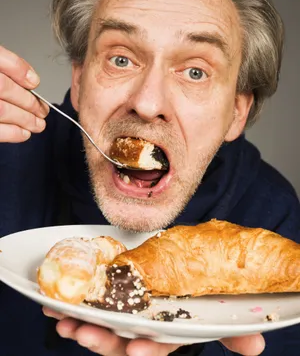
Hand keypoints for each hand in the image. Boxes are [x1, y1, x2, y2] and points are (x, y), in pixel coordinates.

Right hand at [0, 45, 48, 141]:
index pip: (1, 60)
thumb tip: (32, 79)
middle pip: (4, 88)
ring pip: (3, 110)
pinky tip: (24, 133)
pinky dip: (12, 133)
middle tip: (43, 110)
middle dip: (29, 101)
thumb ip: (6, 66)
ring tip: (38, 124)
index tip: (34, 82)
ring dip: (25, 119)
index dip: (20, 70)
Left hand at [43, 308, 264, 355]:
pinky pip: (87, 307)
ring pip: (100, 328)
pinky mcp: (108, 299)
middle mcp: (142, 328)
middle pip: (121, 341)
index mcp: (168, 333)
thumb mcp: (216, 310)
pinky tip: (54, 305)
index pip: (160, 346)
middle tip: (86, 333)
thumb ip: (233, 329)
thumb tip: (257, 344)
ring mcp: (122, 315)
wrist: (181, 266)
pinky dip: (70, 308)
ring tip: (64, 320)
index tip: (139, 348)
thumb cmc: (198, 293)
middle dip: (103, 340)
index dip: (149, 350)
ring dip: (80, 325)